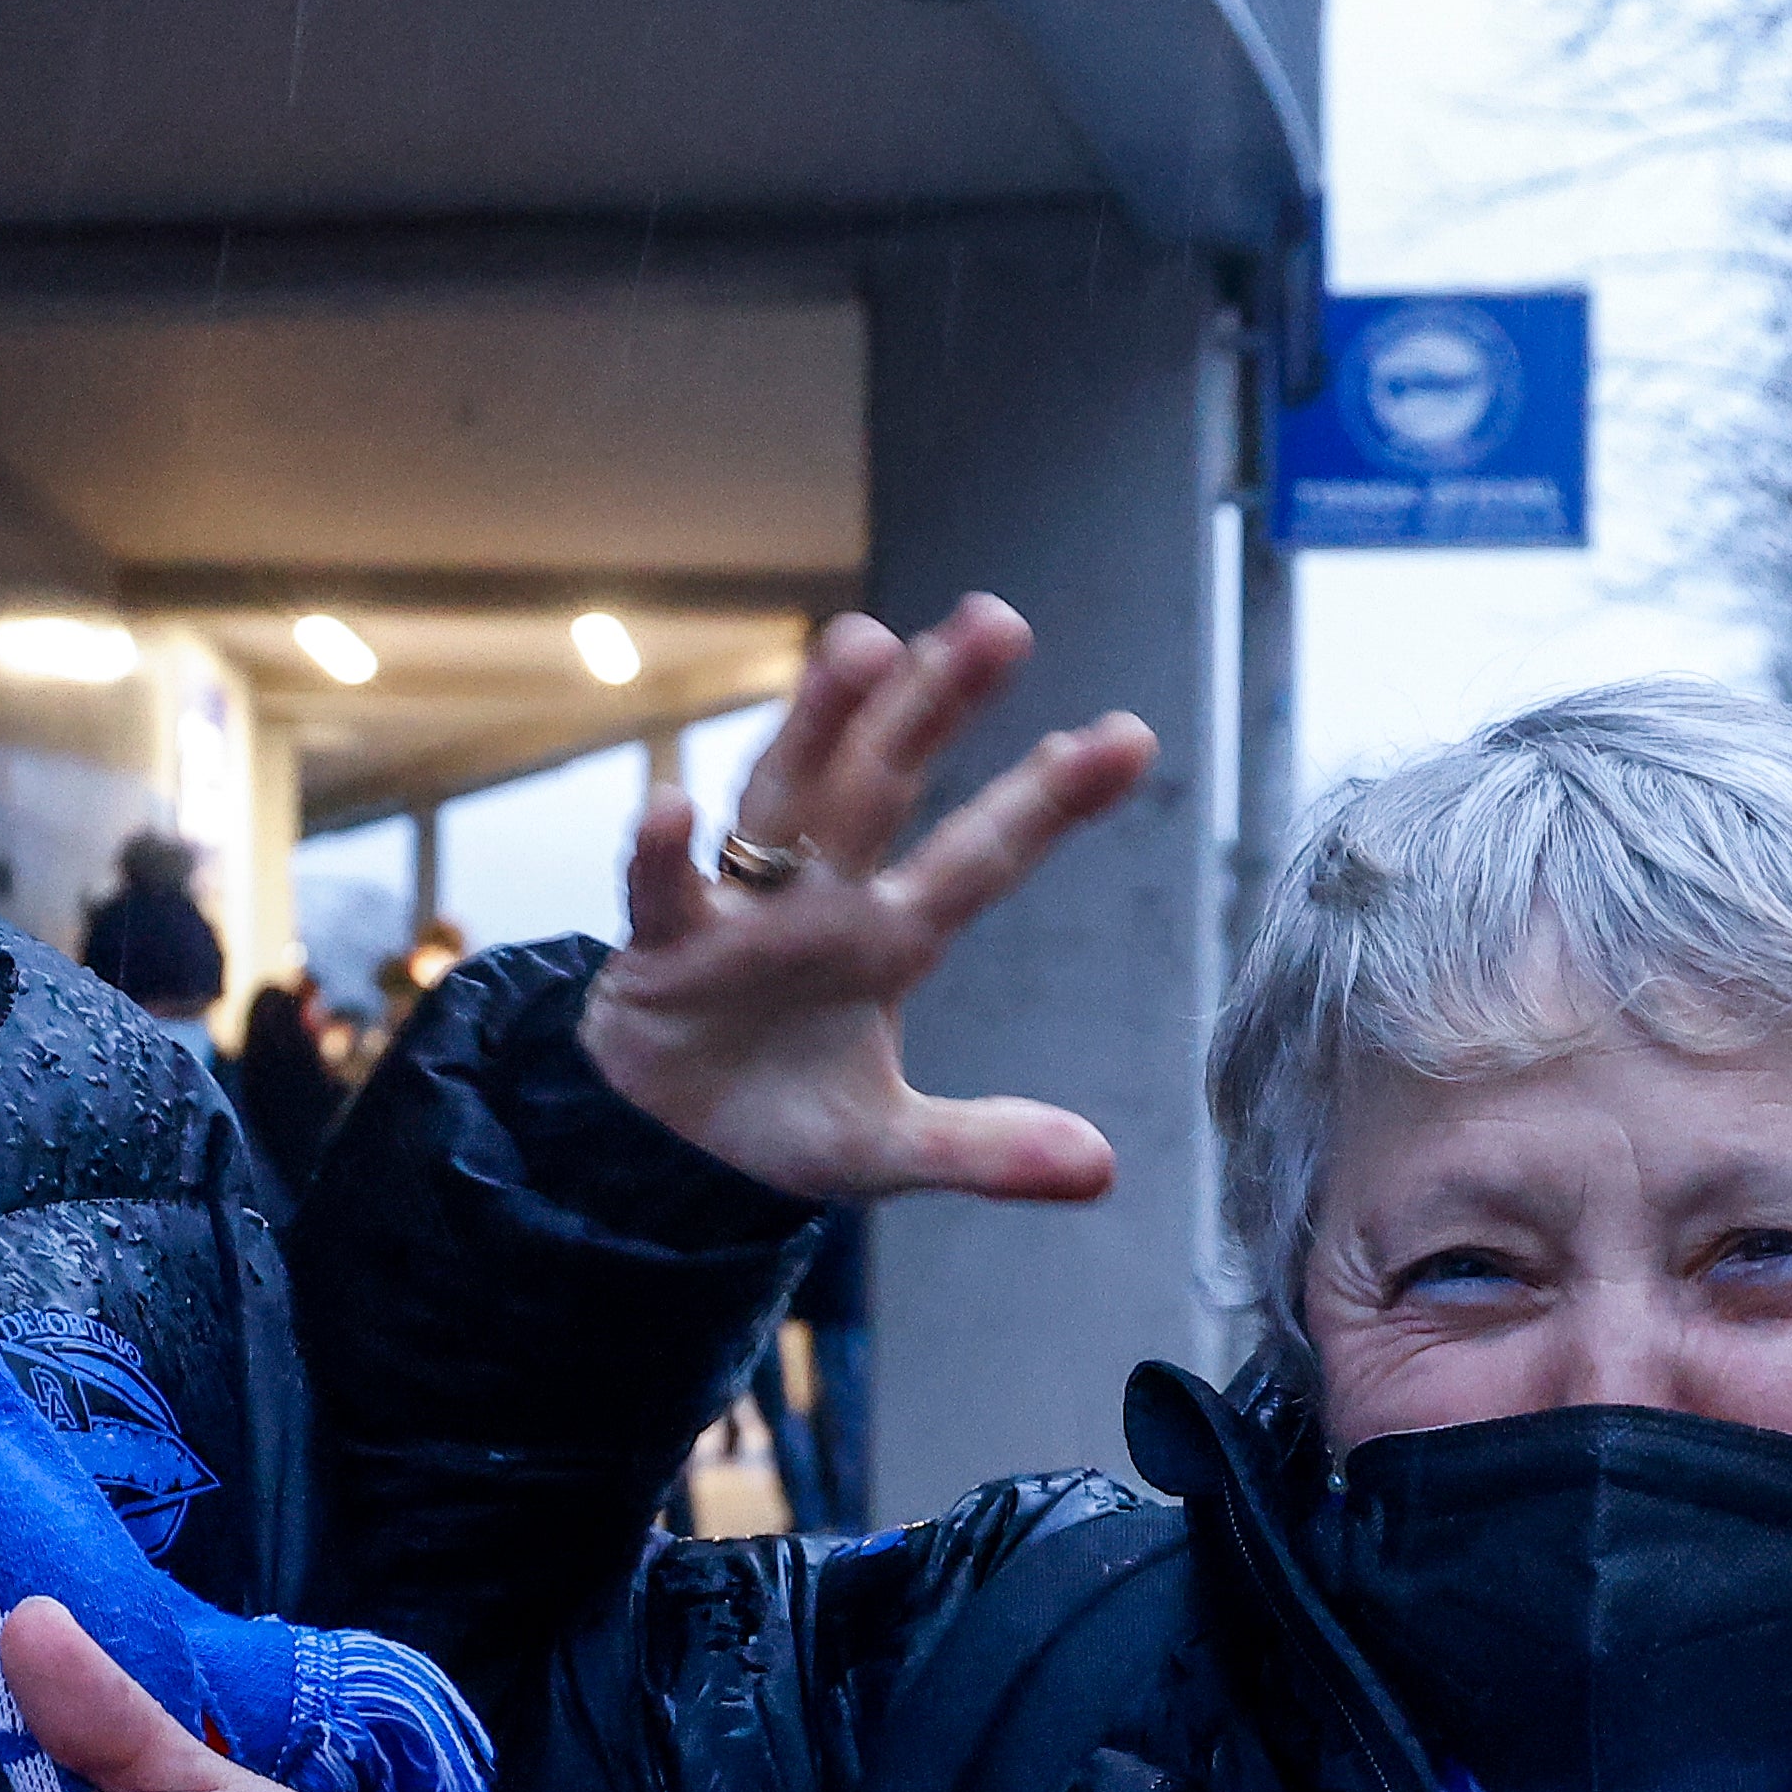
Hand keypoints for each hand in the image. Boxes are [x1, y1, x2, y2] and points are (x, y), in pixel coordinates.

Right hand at [581, 597, 1161, 1202]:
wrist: (660, 1151)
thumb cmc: (779, 1119)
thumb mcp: (892, 1148)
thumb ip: (987, 1150)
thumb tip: (1102, 1170)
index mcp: (892, 937)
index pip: (983, 855)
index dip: (1050, 799)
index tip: (1131, 738)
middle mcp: (823, 896)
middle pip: (886, 782)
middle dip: (937, 703)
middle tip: (998, 621)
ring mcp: (739, 908)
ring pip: (782, 797)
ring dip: (818, 724)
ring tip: (865, 644)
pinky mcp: (660, 944)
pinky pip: (661, 891)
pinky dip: (661, 851)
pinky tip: (673, 804)